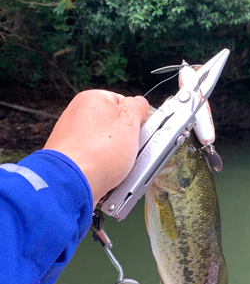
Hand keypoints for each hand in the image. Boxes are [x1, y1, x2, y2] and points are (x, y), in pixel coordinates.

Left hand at [44, 90, 148, 206]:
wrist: (72, 183)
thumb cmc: (97, 151)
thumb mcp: (129, 120)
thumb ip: (137, 107)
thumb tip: (140, 103)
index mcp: (90, 100)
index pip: (122, 103)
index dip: (137, 117)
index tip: (142, 129)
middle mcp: (78, 118)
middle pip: (115, 128)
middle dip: (127, 142)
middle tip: (133, 151)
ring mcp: (73, 142)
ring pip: (108, 150)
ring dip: (119, 160)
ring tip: (120, 168)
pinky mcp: (73, 163)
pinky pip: (98, 166)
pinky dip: (107, 172)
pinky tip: (110, 177)